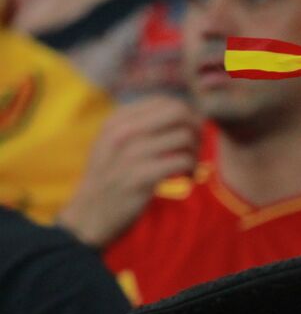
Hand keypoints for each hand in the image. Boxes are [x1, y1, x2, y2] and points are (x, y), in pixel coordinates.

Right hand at [57, 96, 198, 246]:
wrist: (91, 212)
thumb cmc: (111, 177)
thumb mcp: (116, 143)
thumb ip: (142, 127)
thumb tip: (183, 115)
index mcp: (117, 119)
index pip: (165, 101)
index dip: (185, 117)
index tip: (188, 136)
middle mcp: (123, 131)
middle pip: (178, 113)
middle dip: (195, 129)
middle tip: (195, 149)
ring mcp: (130, 152)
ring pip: (184, 137)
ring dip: (195, 154)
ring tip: (189, 168)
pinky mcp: (140, 176)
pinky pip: (182, 161)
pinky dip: (191, 170)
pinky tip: (186, 179)